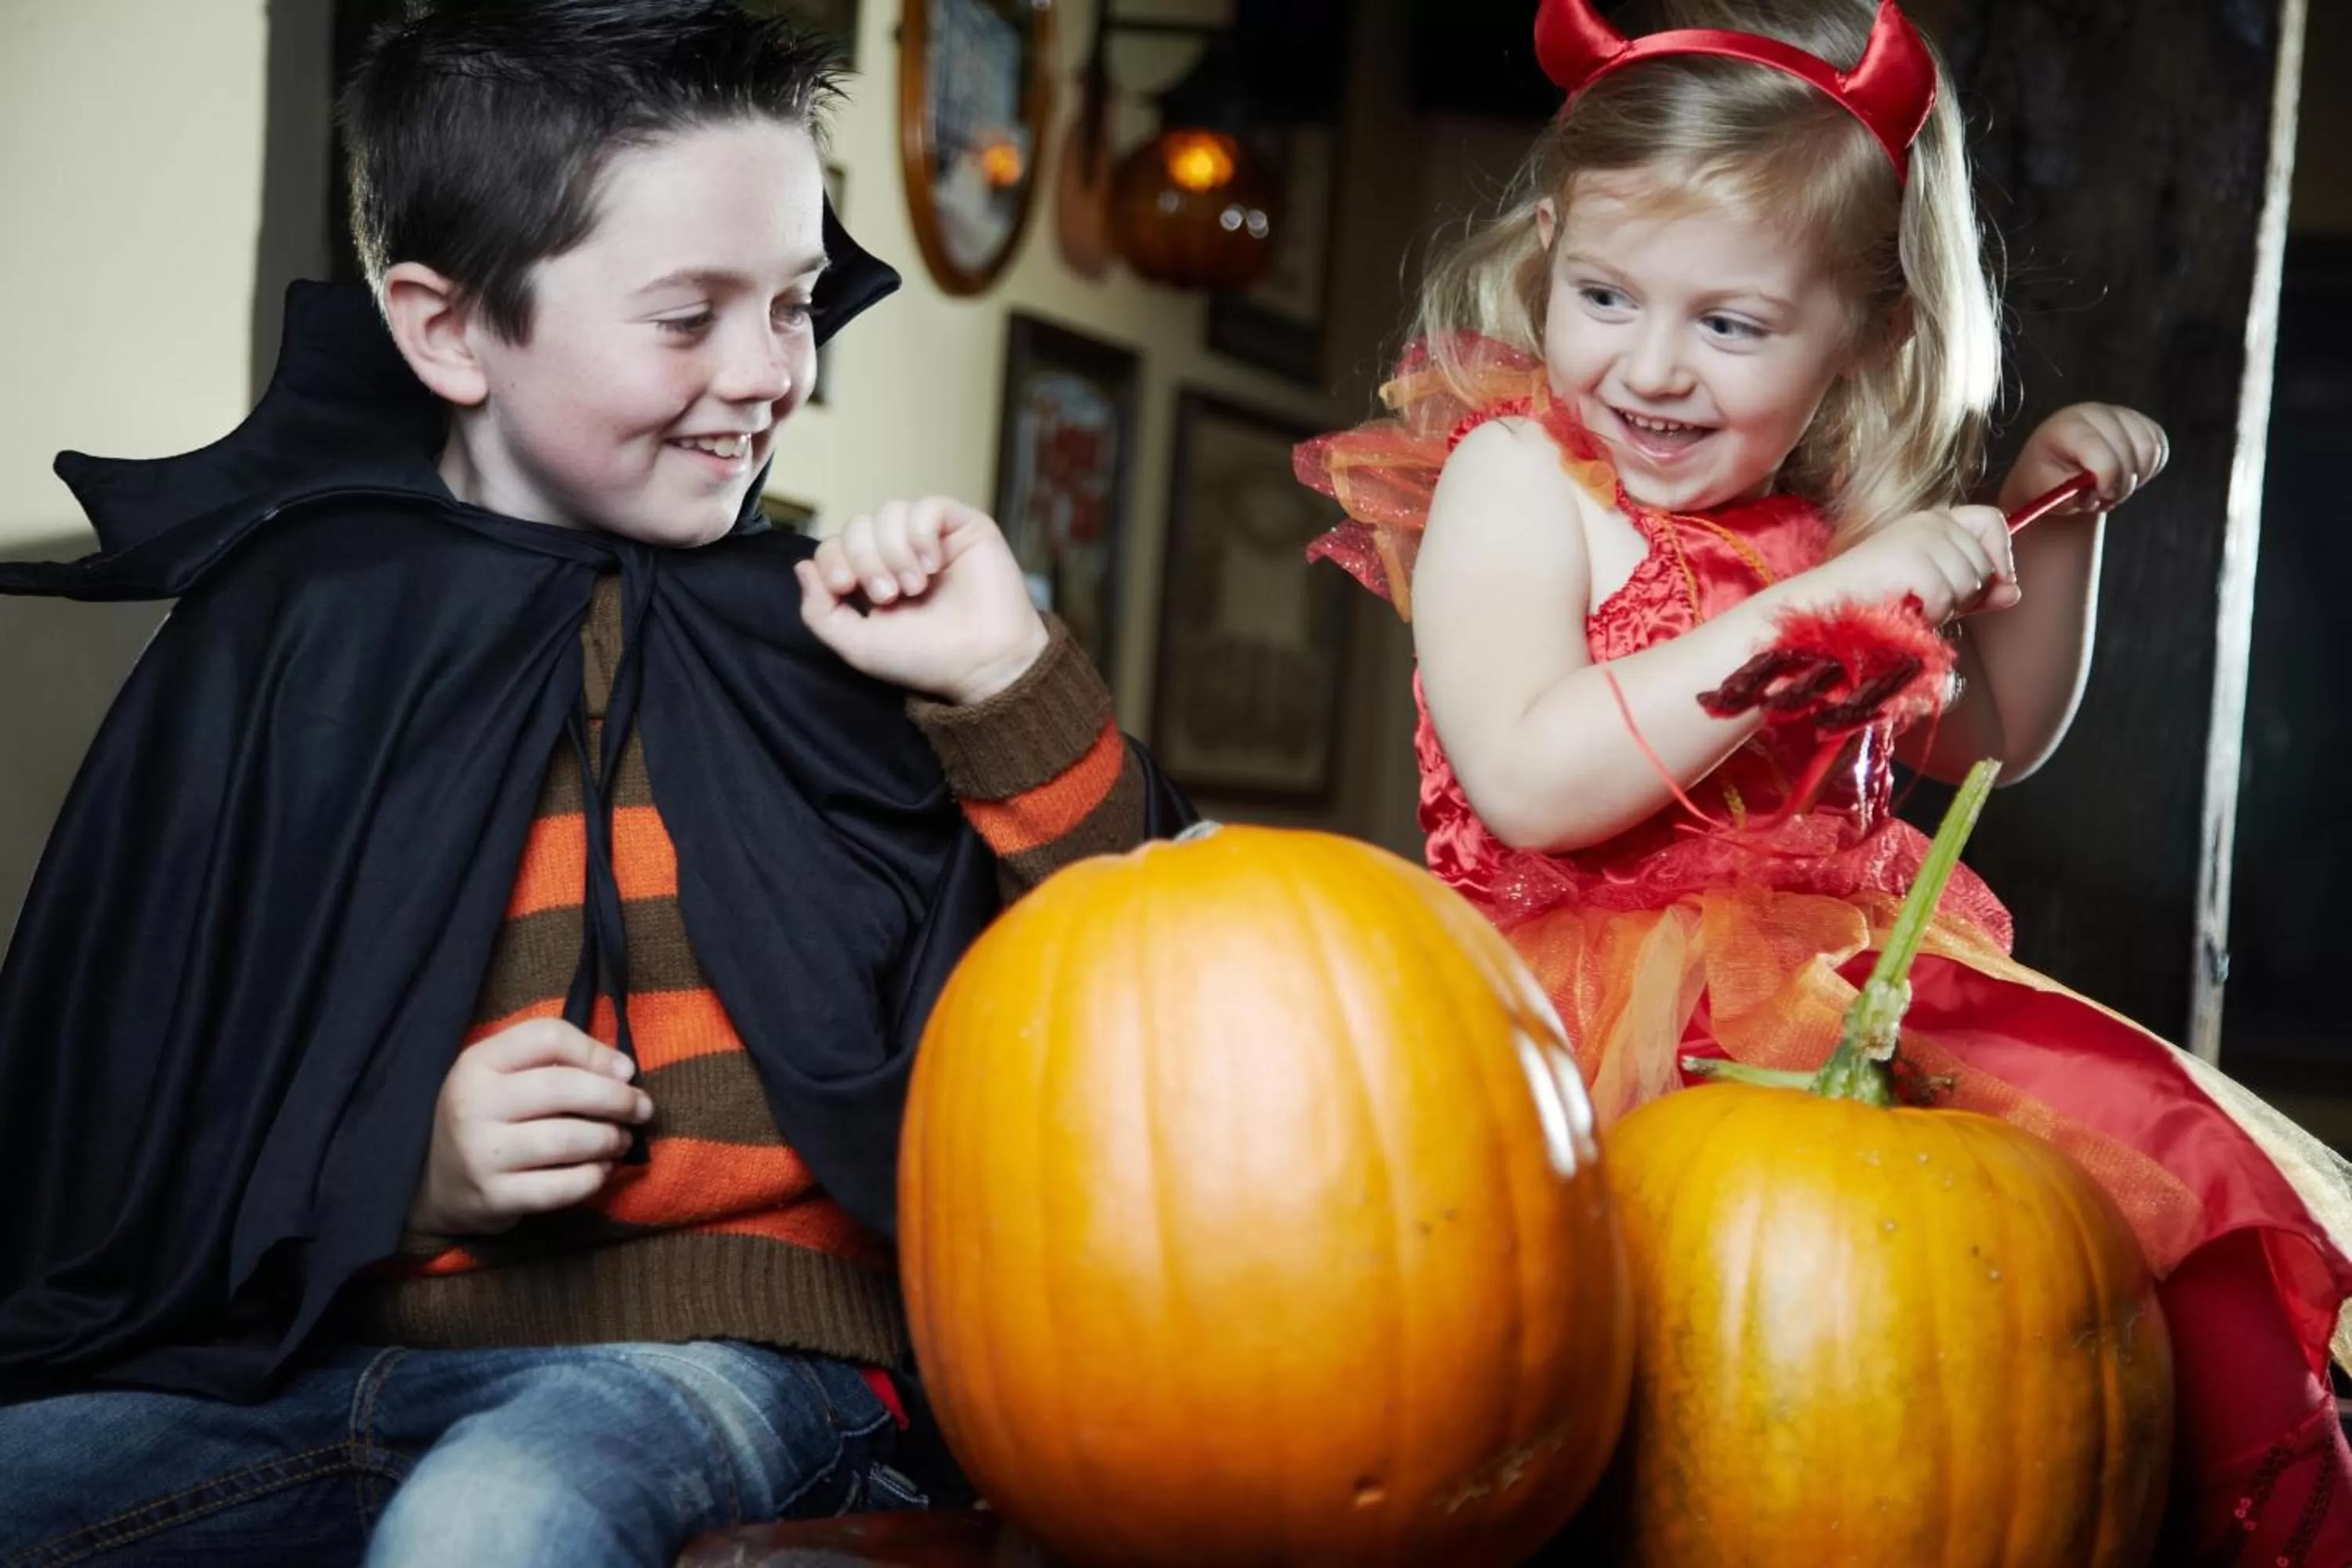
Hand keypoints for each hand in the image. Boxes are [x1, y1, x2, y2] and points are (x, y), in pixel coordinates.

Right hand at [408, 1018, 651, 1234]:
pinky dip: (593, 1177)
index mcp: (477, 1062)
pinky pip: (561, 1187)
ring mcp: (480, 1153)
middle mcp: (473, 1104)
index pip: (547, 1037)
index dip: (596, 1051)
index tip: (625, 1071)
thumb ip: (556, 1059)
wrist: (438, 1181)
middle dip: (617, 1098)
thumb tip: (624, 1070)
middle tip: (642, 1109)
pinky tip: (601, 1170)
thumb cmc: (491, 1116)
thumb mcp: (505, 1074)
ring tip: (622, 1139)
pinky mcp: (494, 1197)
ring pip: (568, 1140)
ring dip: (610, 1139)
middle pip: (564, 1087)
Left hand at [797, 498, 1050, 704]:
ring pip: (889, 512)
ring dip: (894, 551)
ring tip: (915, 586)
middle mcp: (901, 553)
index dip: (833, 559)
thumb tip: (802, 567)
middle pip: (858, 525)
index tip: (845, 588)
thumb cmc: (925, 659)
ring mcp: (932, 538)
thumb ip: (819, 611)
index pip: (835, 544)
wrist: (980, 663)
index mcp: (874, 577)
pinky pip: (927, 507)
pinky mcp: (963, 527)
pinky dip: (921, 535)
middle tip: (889, 596)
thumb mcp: (857, 644)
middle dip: (865, 559)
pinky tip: (933, 566)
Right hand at [1793, 505, 2018, 625]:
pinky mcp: (1913, 560)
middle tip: (1926, 602)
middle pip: (1985, 562)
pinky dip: (1929, 615)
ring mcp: (1921, 537)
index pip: (1993, 520)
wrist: (1821, 608)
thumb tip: (2014, 592)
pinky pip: (1948, 598)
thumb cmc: (1870, 601)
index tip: (1993, 583)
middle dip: (1967, 593)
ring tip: (1909, 604)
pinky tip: (1903, 610)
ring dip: (1946, 607)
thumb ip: (1975, 589)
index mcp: (1932, 520)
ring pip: (1971, 582)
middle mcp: (1930, 520)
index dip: (2000, 554)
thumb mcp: (1934, 591)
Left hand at [1999, 403, 2168, 516]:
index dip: (2107, 479)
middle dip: (2122, 484)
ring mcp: (2120, 414)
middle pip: (2130, 451)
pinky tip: (2126, 474)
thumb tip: (2091, 493)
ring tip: (2112, 485)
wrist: (2054, 467)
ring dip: (2137, 477)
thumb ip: (2066, 494)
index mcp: (2067, 427)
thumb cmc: (2047, 478)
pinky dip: (2148, 469)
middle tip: (2105, 497)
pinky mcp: (2141, 422)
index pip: (2100, 451)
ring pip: (2150, 449)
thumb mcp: (2045, 491)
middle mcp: (2095, 413)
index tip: (2101, 494)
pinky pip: (2160, 449)